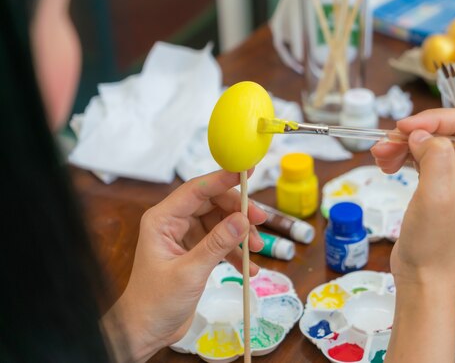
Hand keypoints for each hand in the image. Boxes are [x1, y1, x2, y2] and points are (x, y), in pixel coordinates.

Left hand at [102, 170, 265, 361]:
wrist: (146, 331)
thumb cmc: (156, 302)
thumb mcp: (190, 272)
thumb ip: (217, 244)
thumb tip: (243, 219)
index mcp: (162, 220)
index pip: (197, 190)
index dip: (223, 179)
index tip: (247, 172)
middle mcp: (173, 223)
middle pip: (213, 203)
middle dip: (238, 212)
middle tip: (260, 221)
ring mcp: (185, 237)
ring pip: (220, 222)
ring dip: (240, 234)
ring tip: (256, 250)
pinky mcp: (195, 252)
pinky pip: (221, 242)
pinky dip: (235, 252)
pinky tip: (249, 268)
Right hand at [372, 108, 454, 362]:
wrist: (423, 277)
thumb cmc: (434, 243)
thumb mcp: (436, 195)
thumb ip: (435, 156)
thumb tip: (420, 134)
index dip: (433, 120)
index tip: (403, 128)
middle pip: (442, 132)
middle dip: (411, 134)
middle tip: (383, 146)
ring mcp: (453, 178)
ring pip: (427, 144)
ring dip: (401, 145)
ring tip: (379, 157)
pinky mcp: (436, 186)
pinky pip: (419, 159)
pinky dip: (401, 157)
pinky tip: (385, 165)